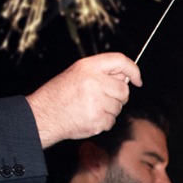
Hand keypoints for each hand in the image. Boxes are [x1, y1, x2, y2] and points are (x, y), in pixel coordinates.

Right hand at [26, 53, 141, 146]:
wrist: (43, 114)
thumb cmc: (60, 94)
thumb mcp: (77, 73)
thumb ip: (101, 72)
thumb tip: (127, 76)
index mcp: (88, 66)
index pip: (120, 61)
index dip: (133, 70)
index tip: (138, 79)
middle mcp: (94, 81)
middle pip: (124, 89)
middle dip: (118, 96)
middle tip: (101, 98)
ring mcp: (97, 102)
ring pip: (119, 107)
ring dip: (109, 110)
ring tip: (89, 107)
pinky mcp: (97, 119)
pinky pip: (112, 121)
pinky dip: (103, 122)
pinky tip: (88, 116)